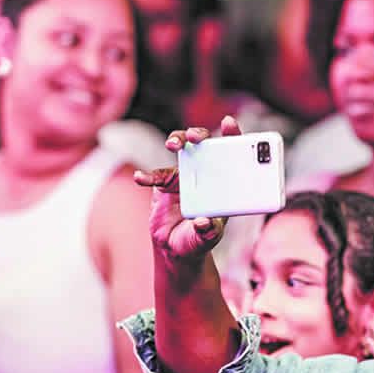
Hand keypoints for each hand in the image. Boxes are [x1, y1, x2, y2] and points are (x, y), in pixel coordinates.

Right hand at [134, 117, 241, 270]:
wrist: (177, 248)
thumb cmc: (201, 238)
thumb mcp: (209, 237)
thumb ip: (208, 231)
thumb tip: (203, 223)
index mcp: (224, 181)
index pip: (231, 152)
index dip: (232, 135)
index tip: (228, 124)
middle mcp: (205, 172)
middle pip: (203, 143)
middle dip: (199, 134)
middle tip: (195, 137)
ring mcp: (183, 175)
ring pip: (180, 148)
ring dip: (177, 140)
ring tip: (174, 144)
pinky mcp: (164, 184)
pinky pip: (155, 175)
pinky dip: (147, 176)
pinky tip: (141, 178)